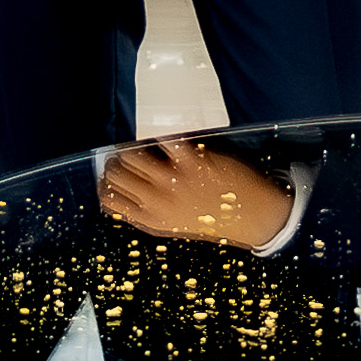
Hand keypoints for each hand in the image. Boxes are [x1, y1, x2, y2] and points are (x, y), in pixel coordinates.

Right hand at [100, 140, 289, 249]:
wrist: (256, 218)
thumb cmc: (217, 220)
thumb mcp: (176, 226)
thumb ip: (151, 211)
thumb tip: (130, 195)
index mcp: (152, 221)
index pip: (109, 201)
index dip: (104, 184)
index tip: (107, 175)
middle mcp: (158, 201)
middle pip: (116, 176)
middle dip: (114, 163)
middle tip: (121, 157)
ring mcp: (174, 181)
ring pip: (132, 157)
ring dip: (132, 149)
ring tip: (138, 146)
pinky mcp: (192, 162)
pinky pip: (165, 140)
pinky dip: (161, 134)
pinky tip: (162, 135)